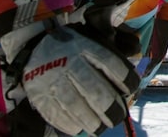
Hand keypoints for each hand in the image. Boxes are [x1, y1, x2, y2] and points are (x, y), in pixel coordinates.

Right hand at [21, 26, 139, 135]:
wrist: (33, 47)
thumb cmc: (71, 48)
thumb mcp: (90, 39)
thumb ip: (110, 49)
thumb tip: (134, 54)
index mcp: (85, 46)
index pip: (110, 62)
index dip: (125, 78)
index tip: (131, 89)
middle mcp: (68, 61)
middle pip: (94, 90)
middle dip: (110, 108)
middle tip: (117, 117)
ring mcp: (51, 79)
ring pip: (75, 105)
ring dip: (91, 121)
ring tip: (99, 128)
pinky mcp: (38, 93)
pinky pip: (56, 114)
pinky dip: (69, 124)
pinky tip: (79, 127)